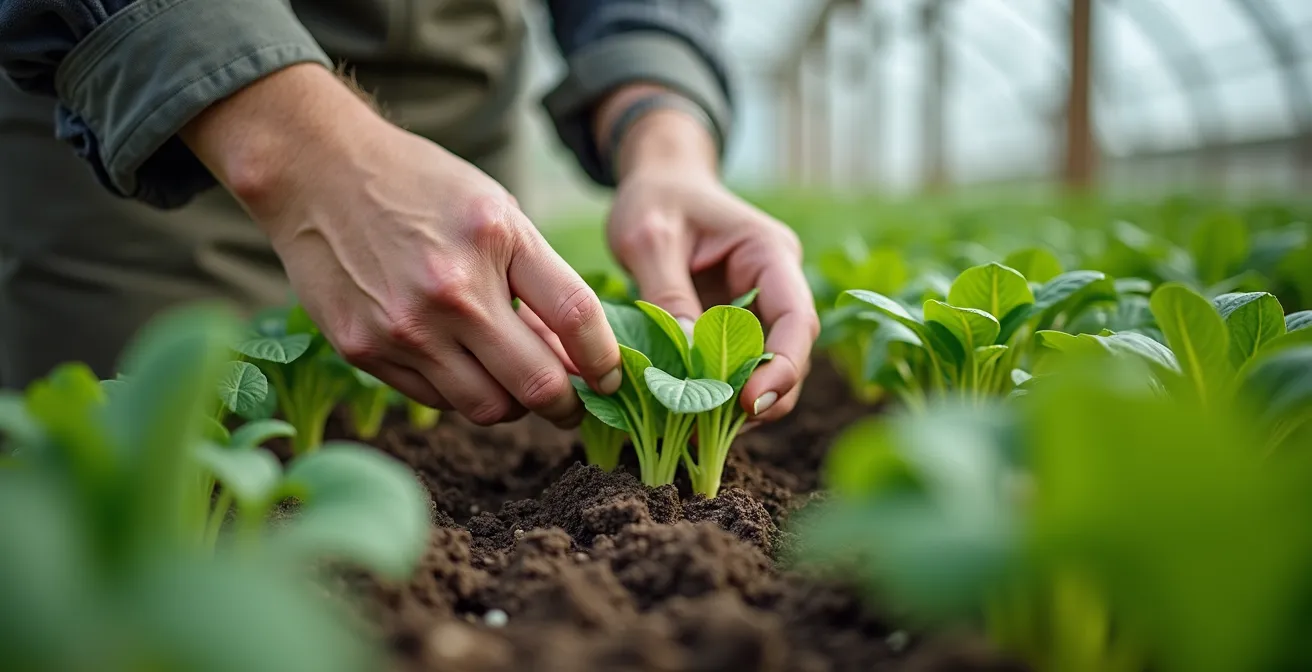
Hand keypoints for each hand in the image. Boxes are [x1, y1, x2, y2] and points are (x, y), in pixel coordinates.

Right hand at [182, 64, 621, 426]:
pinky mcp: (364, 351)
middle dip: (569, 405)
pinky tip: (464, 367)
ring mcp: (404, 327)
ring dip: (515, 405)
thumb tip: (577, 358)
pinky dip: (463, 393)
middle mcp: (451, 289)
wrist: (317, 173)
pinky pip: (437, 400)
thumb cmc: (421, 189)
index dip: (606, 360)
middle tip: (575, 405)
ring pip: (489, 408)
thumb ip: (540, 279)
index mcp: (496, 237)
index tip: (613, 378)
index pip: (577, 318)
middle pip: (538, 384)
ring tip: (516, 383)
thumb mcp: (496, 210)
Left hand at [598, 90, 818, 421]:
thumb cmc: (654, 199)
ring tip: (694, 435)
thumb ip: (669, 295)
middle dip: (761, 397)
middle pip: (789, 354)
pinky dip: (713, 396)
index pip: (796, 319)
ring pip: (764, 370)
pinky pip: (734, 370)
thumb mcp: (650, 238)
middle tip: (714, 433)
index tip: (748, 402)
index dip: (783, 366)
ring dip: (735, 404)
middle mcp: (775, 285)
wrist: (656, 183)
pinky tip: (684, 419)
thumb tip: (688, 358)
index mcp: (770, 254)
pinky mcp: (733, 329)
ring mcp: (757, 309)